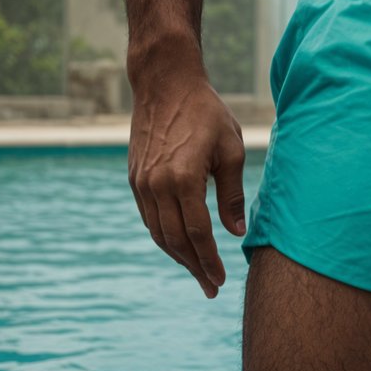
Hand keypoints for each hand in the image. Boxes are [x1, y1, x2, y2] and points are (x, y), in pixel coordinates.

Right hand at [128, 71, 246, 297]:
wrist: (166, 83)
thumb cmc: (205, 111)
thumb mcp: (230, 147)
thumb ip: (232, 192)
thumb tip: (235, 232)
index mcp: (183, 178)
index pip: (197, 233)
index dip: (210, 260)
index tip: (220, 280)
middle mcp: (157, 185)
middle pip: (176, 240)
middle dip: (194, 267)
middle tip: (210, 286)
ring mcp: (141, 183)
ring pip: (158, 233)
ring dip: (177, 256)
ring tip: (197, 270)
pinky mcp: (134, 178)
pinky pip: (149, 218)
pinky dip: (164, 236)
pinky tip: (179, 243)